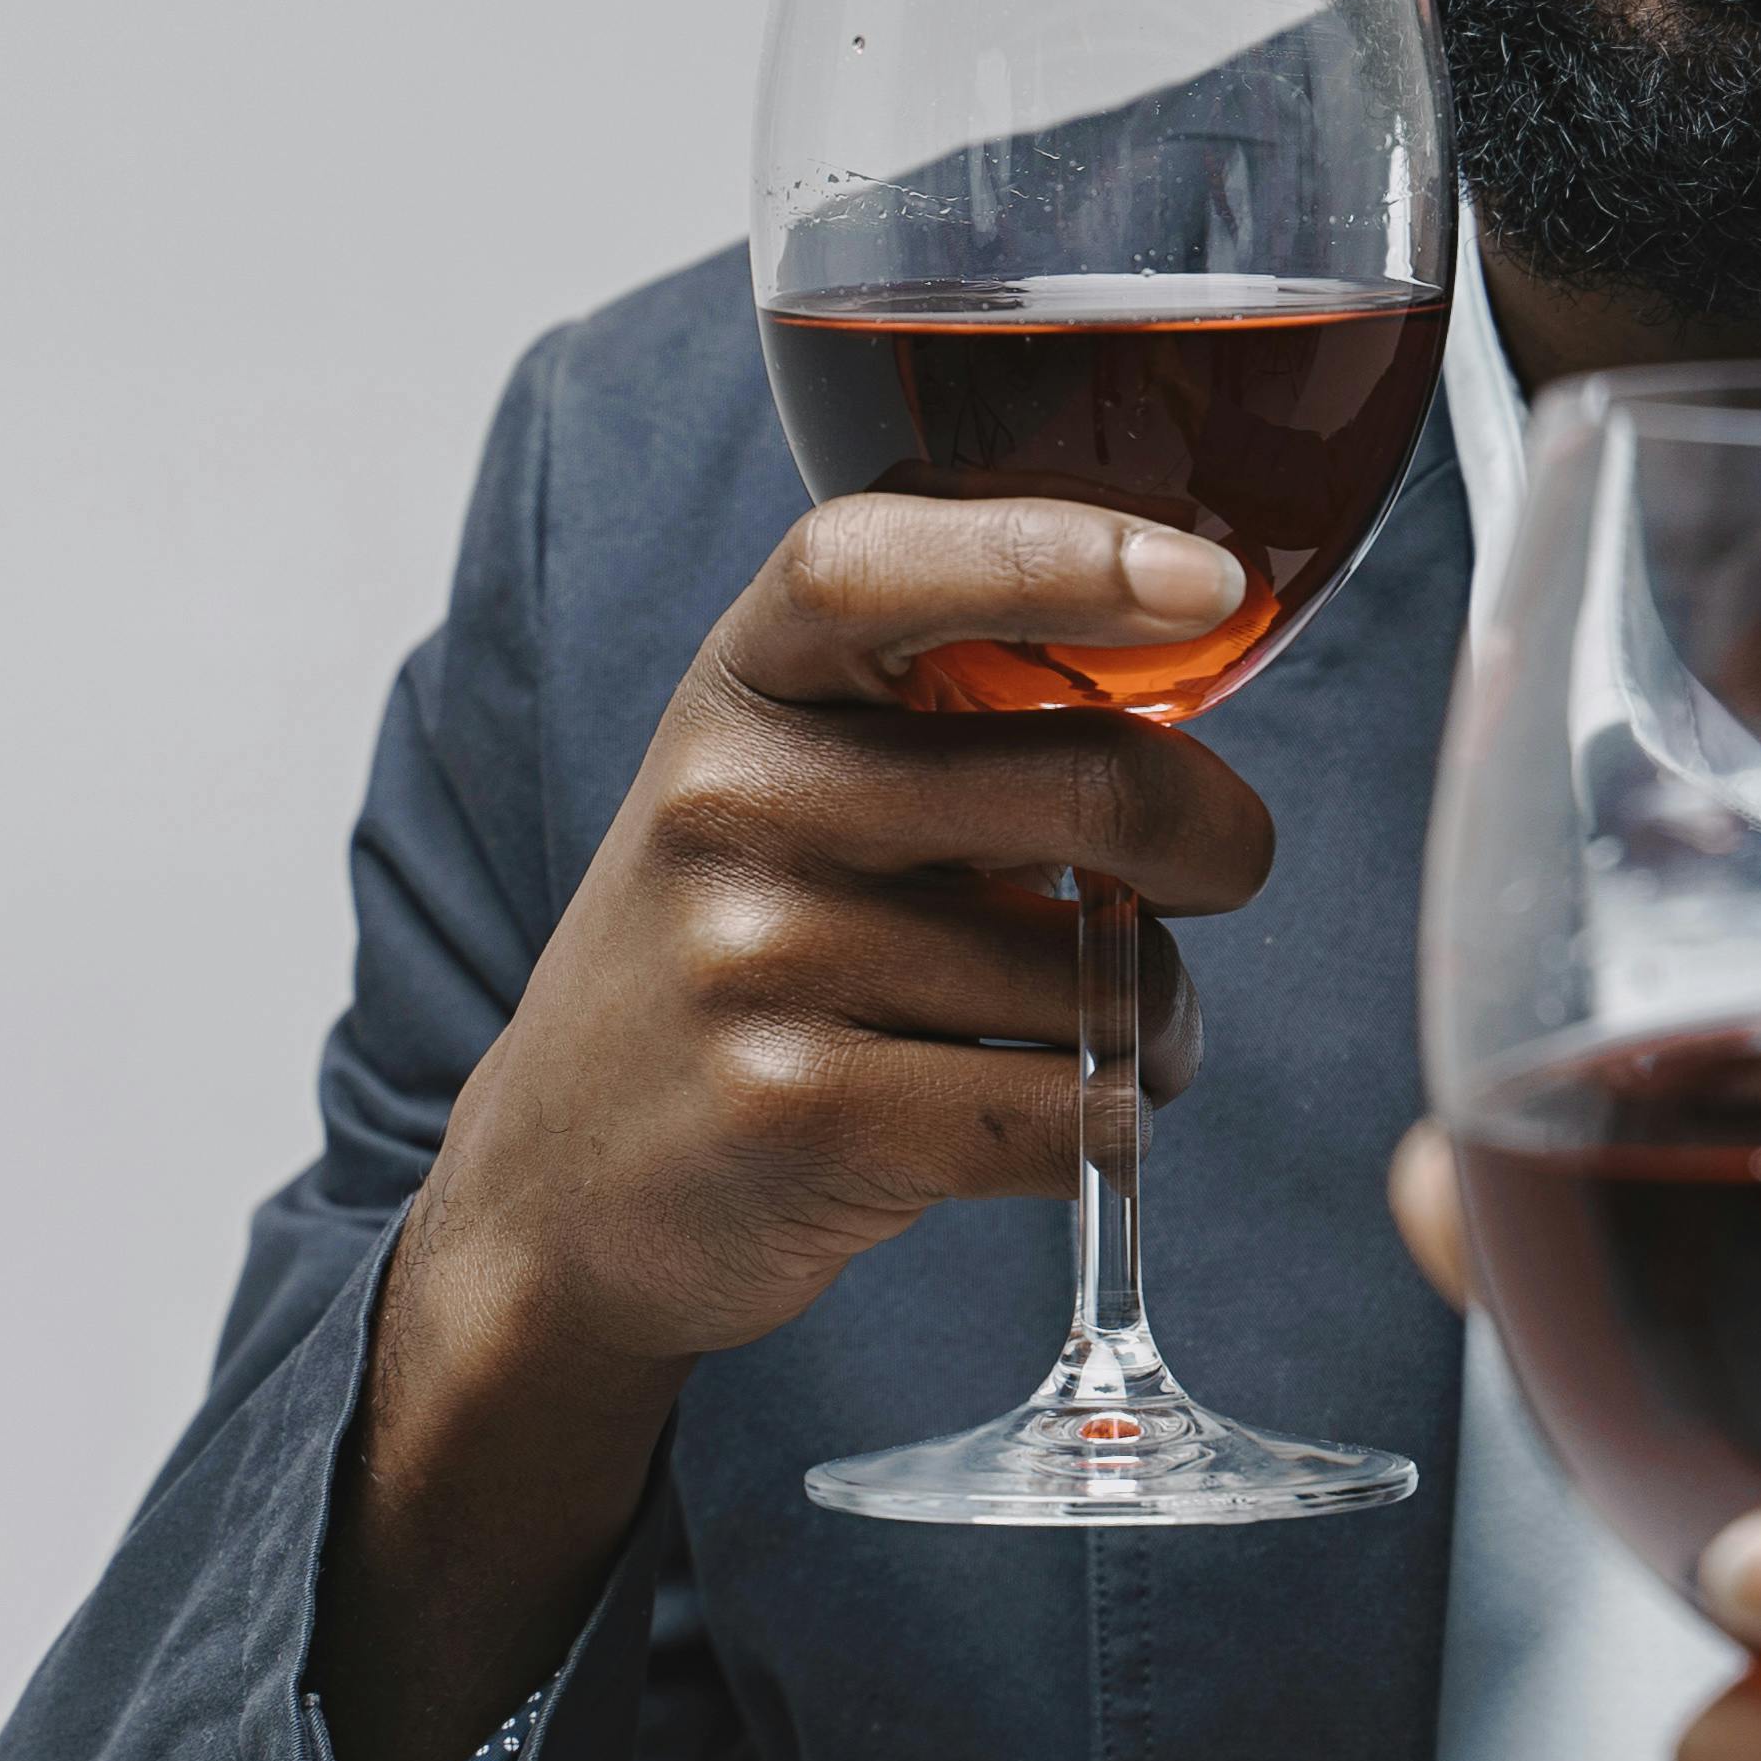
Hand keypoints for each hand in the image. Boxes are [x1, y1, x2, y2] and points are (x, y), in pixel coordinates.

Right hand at [319, 496, 1277, 1760]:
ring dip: (1154, 1015)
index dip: (1052, 541)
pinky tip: (1043, 1130)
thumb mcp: (787, 801)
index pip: (888, 557)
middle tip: (1217, 869)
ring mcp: (753, 967)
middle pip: (1083, 782)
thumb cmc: (730, 972)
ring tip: (1098, 1035)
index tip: (1201, 569)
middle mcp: (732, 807)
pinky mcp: (797, 1120)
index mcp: (739, 689)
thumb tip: (1199, 675)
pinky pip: (1058, 1108)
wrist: (543, 1219)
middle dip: (1201, 836)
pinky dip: (1099, 1128)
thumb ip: (949, 716)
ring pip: (1094, 968)